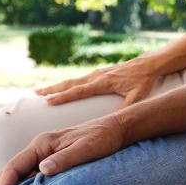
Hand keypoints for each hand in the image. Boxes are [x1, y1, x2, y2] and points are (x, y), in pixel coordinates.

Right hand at [0, 114, 126, 184]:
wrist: (116, 130)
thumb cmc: (103, 138)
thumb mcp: (86, 148)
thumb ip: (66, 158)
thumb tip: (43, 170)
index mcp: (42, 144)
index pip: (15, 166)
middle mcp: (39, 149)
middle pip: (11, 171)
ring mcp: (45, 155)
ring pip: (19, 175)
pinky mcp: (53, 161)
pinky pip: (31, 177)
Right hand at [36, 56, 158, 107]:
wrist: (149, 64)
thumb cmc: (144, 81)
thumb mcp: (137, 96)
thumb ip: (126, 108)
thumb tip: (113, 121)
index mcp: (103, 83)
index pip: (80, 91)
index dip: (64, 97)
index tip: (48, 101)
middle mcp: (97, 76)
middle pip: (70, 84)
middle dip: (52, 89)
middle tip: (35, 94)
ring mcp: (98, 73)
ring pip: (73, 80)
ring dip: (57, 86)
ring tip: (41, 91)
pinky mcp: (101, 72)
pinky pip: (80, 79)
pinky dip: (68, 83)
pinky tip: (62, 87)